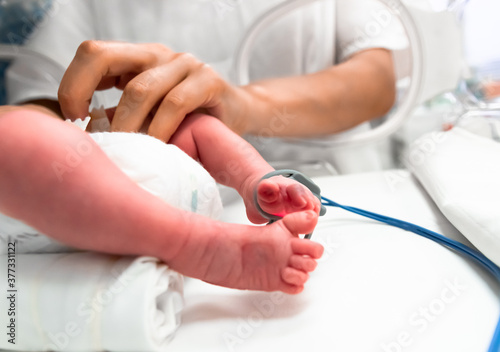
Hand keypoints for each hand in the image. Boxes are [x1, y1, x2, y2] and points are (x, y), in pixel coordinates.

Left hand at [58, 41, 251, 140]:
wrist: (238, 117)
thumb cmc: (189, 124)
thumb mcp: (148, 119)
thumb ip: (122, 120)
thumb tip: (86, 141)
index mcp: (136, 60)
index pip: (92, 55)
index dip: (73, 86)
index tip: (75, 121)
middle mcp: (156, 55)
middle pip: (103, 55)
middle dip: (81, 93)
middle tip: (88, 133)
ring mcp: (183, 64)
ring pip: (139, 88)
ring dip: (126, 126)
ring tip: (126, 150)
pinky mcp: (208, 80)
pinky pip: (175, 103)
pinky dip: (160, 129)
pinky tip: (158, 147)